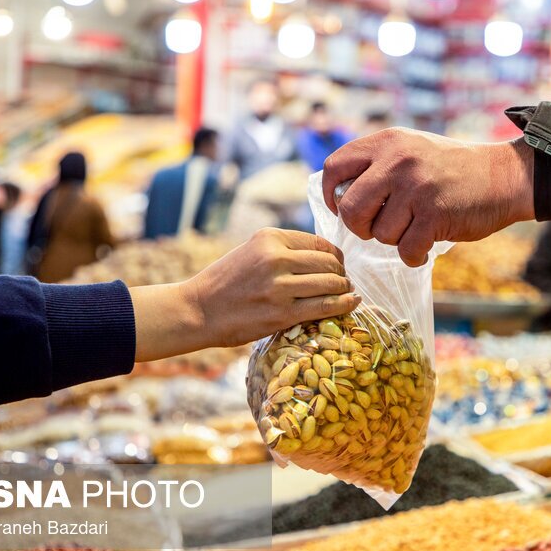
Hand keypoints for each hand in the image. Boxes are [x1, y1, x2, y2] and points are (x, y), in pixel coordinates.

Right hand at [132, 228, 359, 360]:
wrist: (198, 310)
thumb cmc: (226, 282)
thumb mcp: (252, 251)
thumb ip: (285, 250)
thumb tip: (326, 255)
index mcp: (269, 237)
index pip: (319, 242)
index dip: (335, 256)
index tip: (338, 265)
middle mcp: (275, 257)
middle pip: (329, 262)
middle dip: (341, 273)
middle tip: (344, 282)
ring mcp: (279, 286)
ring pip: (331, 283)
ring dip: (344, 289)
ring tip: (346, 293)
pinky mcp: (282, 313)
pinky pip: (326, 306)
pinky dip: (344, 305)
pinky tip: (352, 303)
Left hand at [322, 128, 534, 266]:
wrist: (503, 176)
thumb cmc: (451, 169)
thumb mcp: (410, 149)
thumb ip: (377, 165)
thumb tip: (339, 198)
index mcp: (386, 143)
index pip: (334, 168)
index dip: (333, 195)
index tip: (343, 208)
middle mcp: (397, 162)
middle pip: (349, 208)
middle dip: (359, 227)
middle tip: (376, 228)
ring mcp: (416, 188)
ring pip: (379, 234)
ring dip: (394, 240)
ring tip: (414, 229)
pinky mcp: (435, 215)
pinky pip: (406, 250)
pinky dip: (414, 255)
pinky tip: (425, 247)